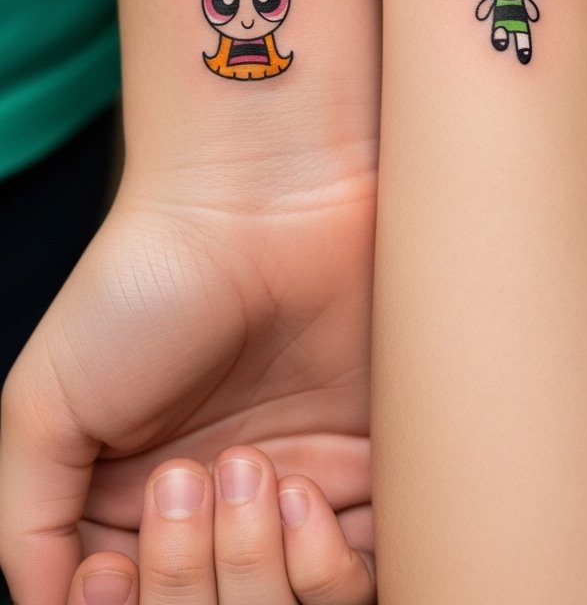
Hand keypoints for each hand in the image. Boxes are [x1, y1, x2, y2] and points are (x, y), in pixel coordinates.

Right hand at [0, 174, 373, 603]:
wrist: (260, 200)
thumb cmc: (144, 284)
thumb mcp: (46, 403)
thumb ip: (30, 522)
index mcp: (136, 506)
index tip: (113, 567)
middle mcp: (220, 514)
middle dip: (189, 584)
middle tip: (182, 481)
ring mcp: (298, 496)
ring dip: (255, 575)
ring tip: (245, 472)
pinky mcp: (371, 473)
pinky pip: (362, 581)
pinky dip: (326, 567)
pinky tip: (300, 490)